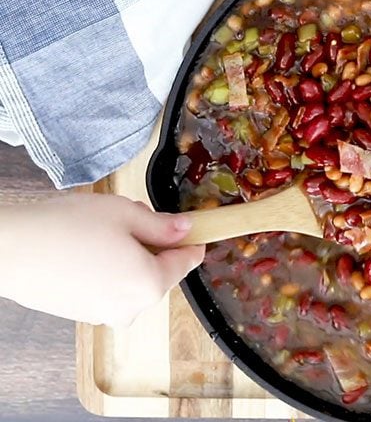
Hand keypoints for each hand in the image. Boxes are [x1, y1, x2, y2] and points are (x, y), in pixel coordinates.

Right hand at [0, 194, 204, 326]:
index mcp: (150, 284)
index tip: (194, 226)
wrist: (8, 250)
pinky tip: (86, 249)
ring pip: (134, 280)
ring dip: (129, 257)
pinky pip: (111, 289)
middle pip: (160, 272)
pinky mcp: (84, 314)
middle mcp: (132, 308)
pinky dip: (108, 270)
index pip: (187, 261)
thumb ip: (162, 226)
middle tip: (131, 218)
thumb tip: (186, 229)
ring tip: (101, 232)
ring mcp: (106, 314)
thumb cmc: (64, 228)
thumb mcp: (125, 213)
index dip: (191, 240)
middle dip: (152, 245)